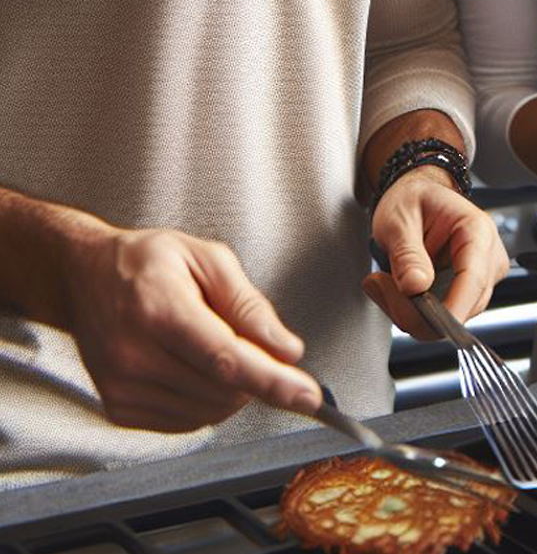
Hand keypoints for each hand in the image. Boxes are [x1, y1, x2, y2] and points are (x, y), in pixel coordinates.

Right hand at [63, 227, 320, 431]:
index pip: (225, 359)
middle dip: (257, 375)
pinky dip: (207, 401)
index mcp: (159, 308)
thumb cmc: (147, 263)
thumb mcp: (208, 259)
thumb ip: (251, 305)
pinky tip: (193, 367)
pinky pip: (188, 421)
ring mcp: (121, 386)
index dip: (272, 382)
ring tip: (212, 346)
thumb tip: (286, 350)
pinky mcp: (119, 408)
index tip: (308, 396)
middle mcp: (133, 353)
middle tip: (250, 342)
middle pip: (224, 389)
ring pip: (211, 411)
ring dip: (233, 389)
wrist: (83, 276)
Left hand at [363, 166, 508, 339]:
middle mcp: (488, 257)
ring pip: (451, 317)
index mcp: (477, 231)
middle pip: (463, 306)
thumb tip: (416, 286)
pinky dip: (415, 310)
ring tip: (383, 281)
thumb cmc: (412, 201)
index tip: (422, 321)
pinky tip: (398, 289)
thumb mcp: (399, 219)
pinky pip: (444, 315)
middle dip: (417, 309)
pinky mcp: (469, 292)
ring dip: (412, 310)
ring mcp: (482, 277)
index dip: (451, 309)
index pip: (473, 281)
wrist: (417, 199)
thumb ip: (407, 253)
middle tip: (378, 284)